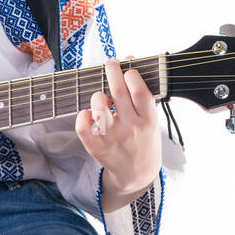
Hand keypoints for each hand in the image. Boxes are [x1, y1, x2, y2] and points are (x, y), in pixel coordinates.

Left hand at [75, 56, 161, 204]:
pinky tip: (89, 115)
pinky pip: (83, 126)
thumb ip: (141, 93)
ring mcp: (113, 139)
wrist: (137, 175)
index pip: (139, 90)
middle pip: (118, 92)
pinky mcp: (97, 148)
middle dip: (112, 71)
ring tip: (103, 99)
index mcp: (149, 121)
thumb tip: (130, 59)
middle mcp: (131, 129)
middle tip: (110, 63)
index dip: (131, 74)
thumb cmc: (144, 141)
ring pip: (99, 105)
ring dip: (98, 96)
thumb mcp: (151, 119)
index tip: (128, 70)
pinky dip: (83, 115)